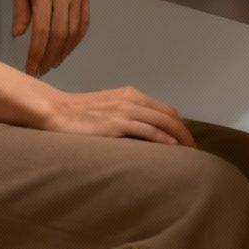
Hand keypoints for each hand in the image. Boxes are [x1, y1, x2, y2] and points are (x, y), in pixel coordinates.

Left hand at [13, 0, 89, 75]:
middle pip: (61, 35)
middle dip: (50, 57)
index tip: (30, 68)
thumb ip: (20, 10)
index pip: (43, 32)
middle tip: (40, 70)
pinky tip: (68, 47)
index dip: (37, 54)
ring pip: (75, 31)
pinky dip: (77, 38)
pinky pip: (84, 21)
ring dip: (64, 51)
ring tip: (53, 63)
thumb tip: (19, 35)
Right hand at [39, 85, 195, 146]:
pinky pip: (147, 131)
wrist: (54, 111)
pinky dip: (163, 139)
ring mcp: (124, 110)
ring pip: (162, 122)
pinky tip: (172, 149)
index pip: (165, 110)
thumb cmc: (78, 115)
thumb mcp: (106, 110)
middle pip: (169, 115)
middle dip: (184, 133)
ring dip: (179, 137)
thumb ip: (124, 117)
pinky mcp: (116, 123)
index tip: (186, 141)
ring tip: (189, 153)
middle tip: (194, 150)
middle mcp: (131, 100)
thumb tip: (138, 135)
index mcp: (130, 95)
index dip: (179, 125)